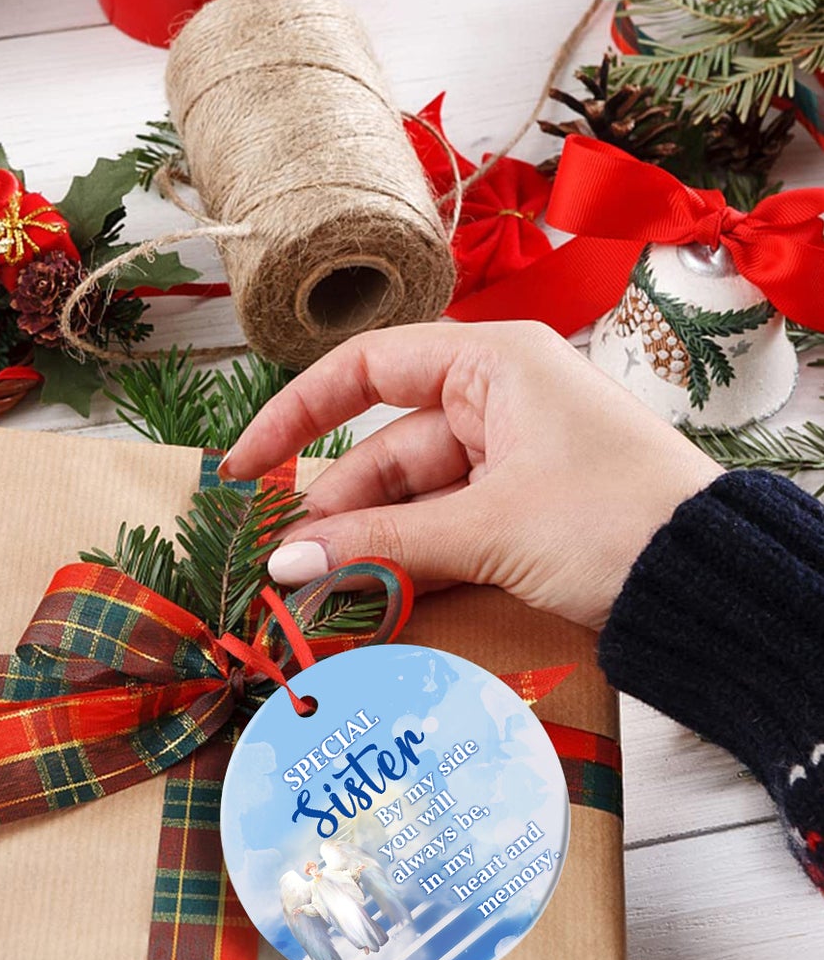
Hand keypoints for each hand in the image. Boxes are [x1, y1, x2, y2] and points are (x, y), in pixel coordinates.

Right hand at [221, 321, 722, 630]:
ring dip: (367, 545)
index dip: (297, 414)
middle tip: (284, 565)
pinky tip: (366, 595)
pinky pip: (440, 530)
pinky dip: (405, 562)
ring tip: (316, 590)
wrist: (711, 583)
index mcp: (492, 364)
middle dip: (336, 509)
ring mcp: (508, 460)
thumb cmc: (615, 521)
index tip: (249, 465)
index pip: (367, 369)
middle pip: (384, 448)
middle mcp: (495, 401)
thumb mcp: (487, 528)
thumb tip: (286, 561)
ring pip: (408, 498)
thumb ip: (381, 544)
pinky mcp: (518, 512)